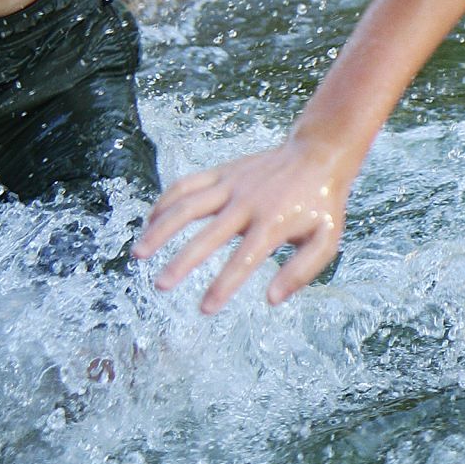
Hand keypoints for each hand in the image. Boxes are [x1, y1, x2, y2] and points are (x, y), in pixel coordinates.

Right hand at [133, 140, 352, 311]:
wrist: (318, 154)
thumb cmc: (321, 204)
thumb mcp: (326, 240)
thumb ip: (301, 271)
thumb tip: (271, 299)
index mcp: (273, 223)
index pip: (243, 260)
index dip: (223, 286)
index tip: (204, 309)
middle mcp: (247, 203)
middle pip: (208, 234)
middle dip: (182, 261)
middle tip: (160, 286)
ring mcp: (232, 184)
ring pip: (188, 205)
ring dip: (161, 229)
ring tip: (139, 254)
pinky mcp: (223, 172)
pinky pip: (187, 184)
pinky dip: (165, 201)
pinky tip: (149, 222)